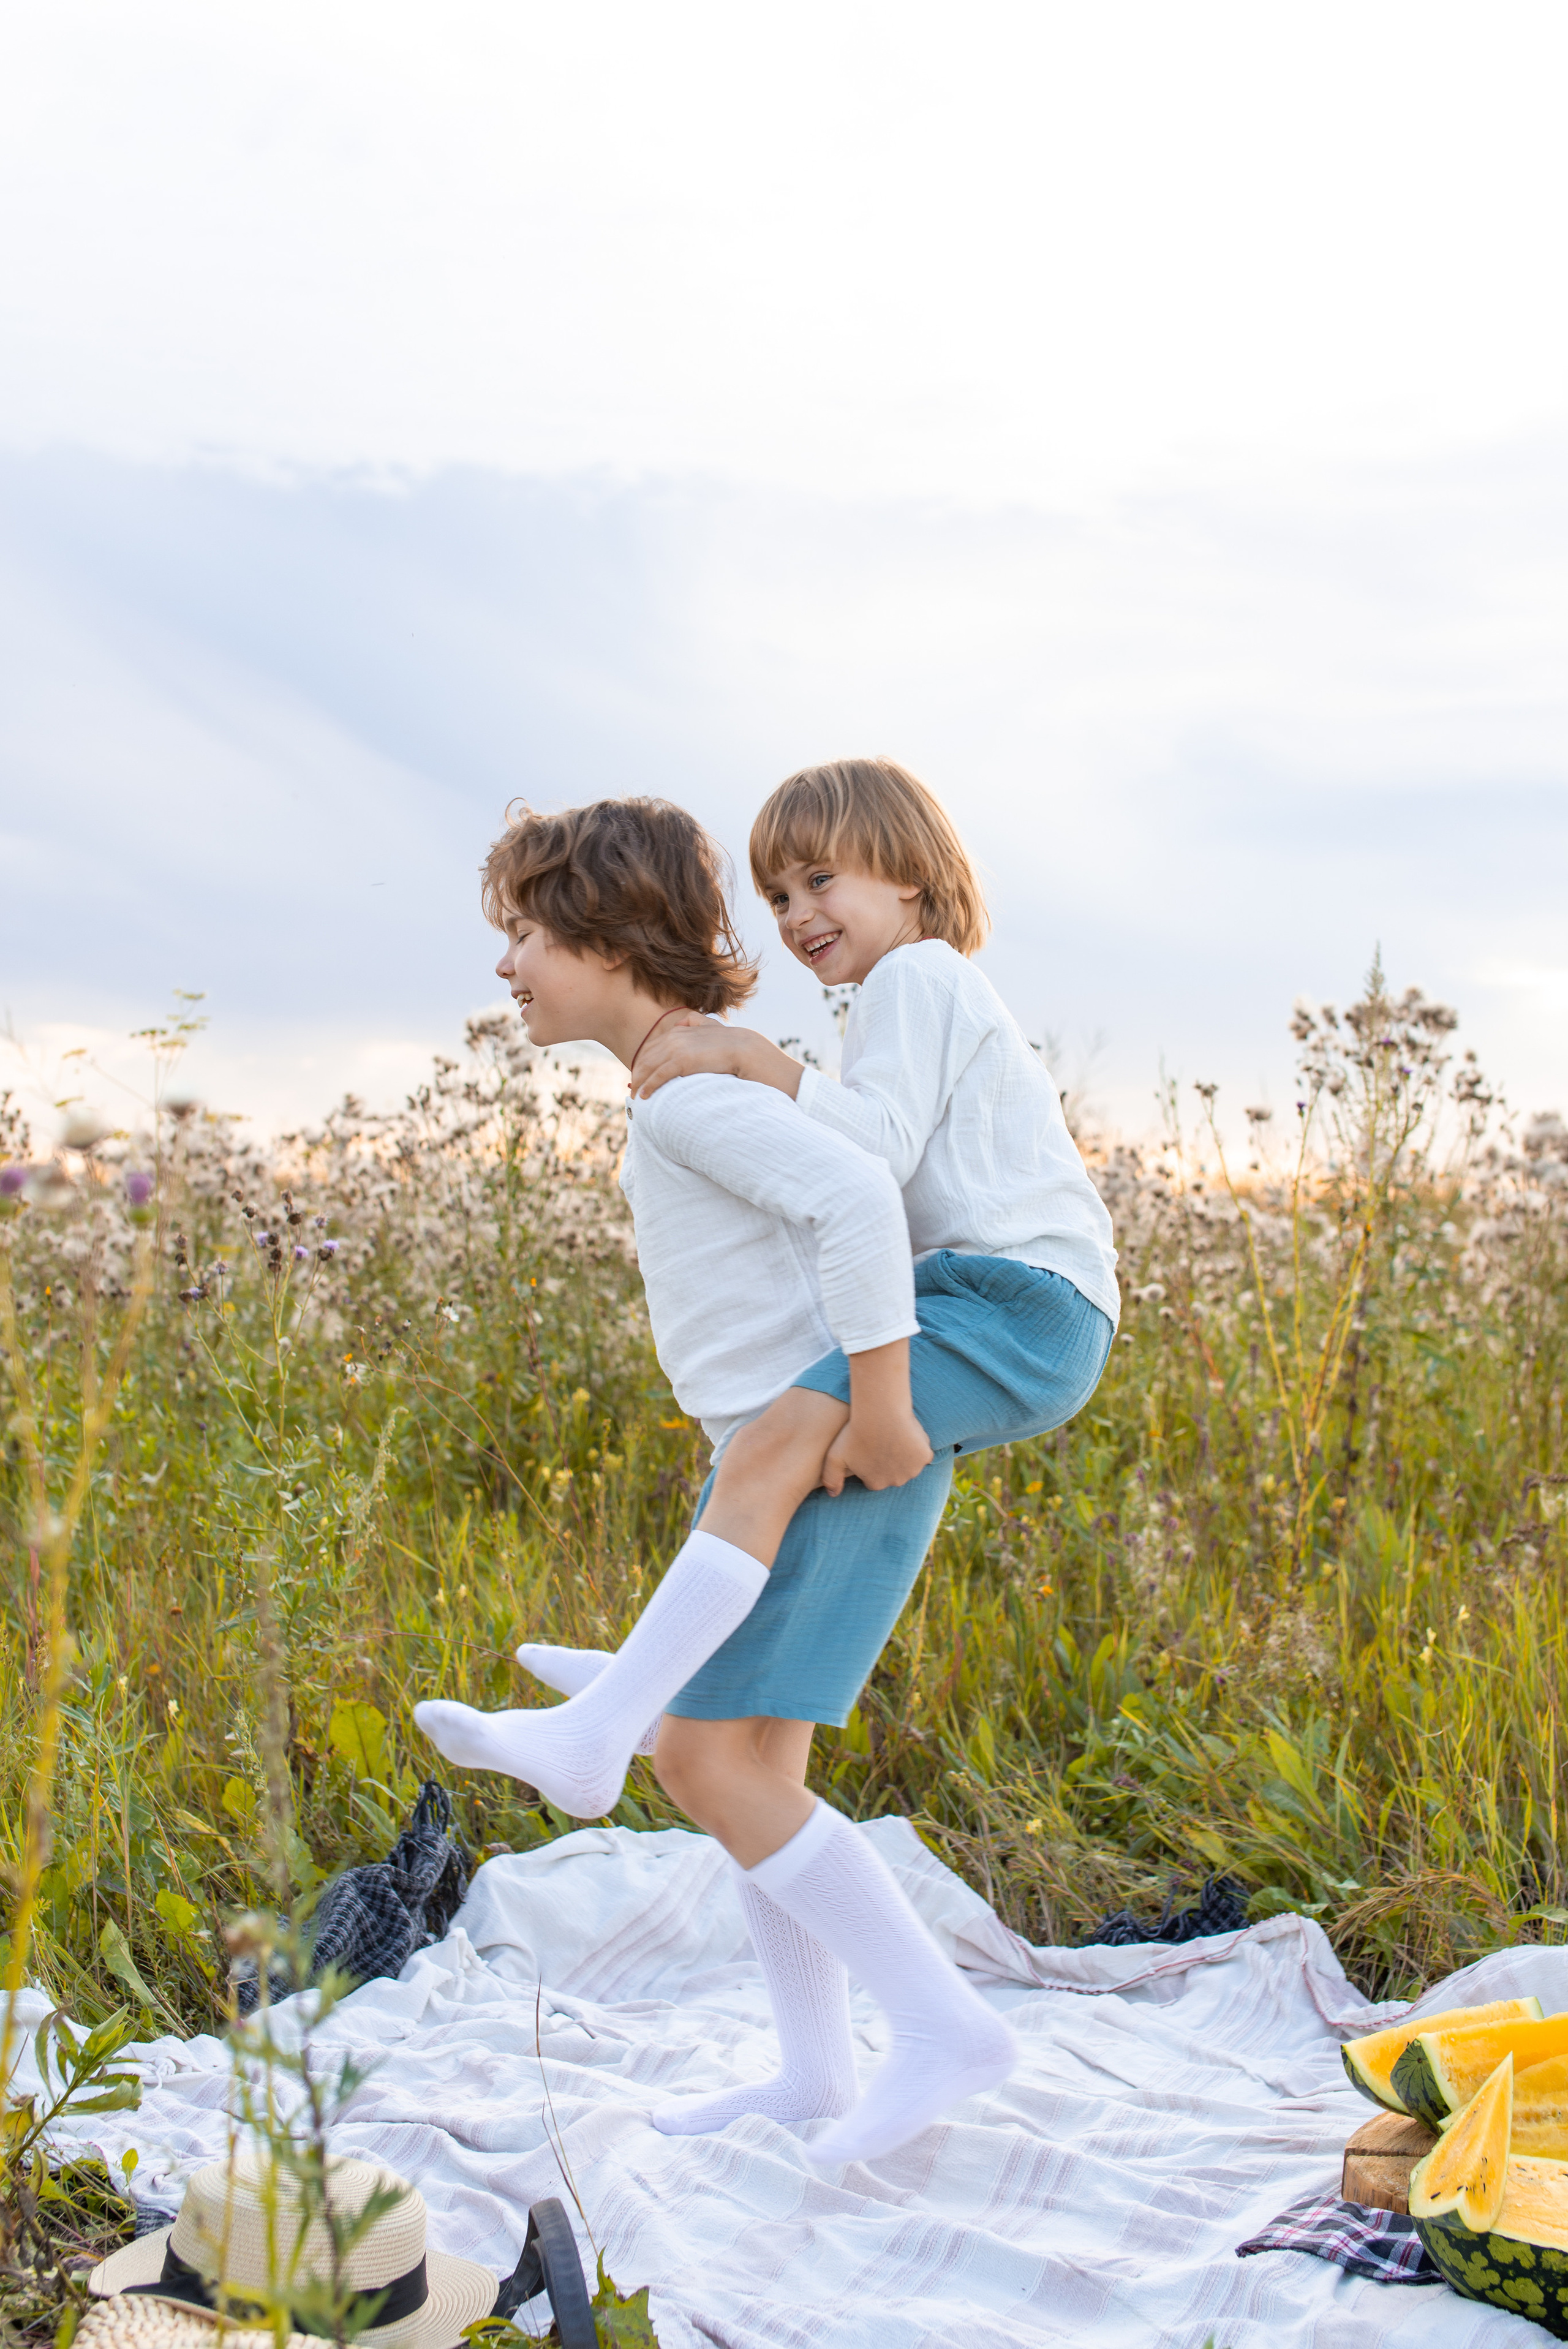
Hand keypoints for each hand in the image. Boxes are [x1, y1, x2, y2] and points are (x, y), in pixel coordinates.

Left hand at [631, 1020, 803, 1100]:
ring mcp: (676, 1049)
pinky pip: (658, 1076)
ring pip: (648, 1067)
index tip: (640, 1077)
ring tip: (636, 1097)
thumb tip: (685, 1020)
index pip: (652, 1047)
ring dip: (639, 1083)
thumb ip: (697, 1022)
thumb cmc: (731, 1043)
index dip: (644, 1062)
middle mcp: (674, 1037)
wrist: (746, 1050)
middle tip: (634, 1090)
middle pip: (646, 1057)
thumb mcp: (711, 1026)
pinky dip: (648, 1086)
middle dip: (638, 1074)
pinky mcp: (681, 1062)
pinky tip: (644, 1096)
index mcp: (679, 1031)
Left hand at [821, 1405, 933, 1494]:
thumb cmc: (854, 1432)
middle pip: (892, 1472)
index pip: (874, 1477)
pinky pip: (923, 1454)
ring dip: (904, 1456)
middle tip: (881, 1441)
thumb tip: (832, 1495)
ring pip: (908, 1464)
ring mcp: (912, 1470)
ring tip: (894, 1437)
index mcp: (876, 1483)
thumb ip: (831, 1479)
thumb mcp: (834, 1457)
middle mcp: (895, 1481)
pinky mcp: (924, 1456)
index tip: (867, 1448)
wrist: (879, 1412)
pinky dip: (918, 1447)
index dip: (870, 1463)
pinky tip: (908, 1435)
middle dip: (887, 1461)